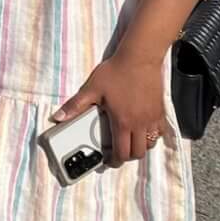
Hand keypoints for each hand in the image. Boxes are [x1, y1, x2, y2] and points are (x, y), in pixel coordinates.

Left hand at [54, 51, 170, 165]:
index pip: (122, 152)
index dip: (115, 161)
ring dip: (140, 147)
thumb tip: (58, 116)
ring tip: (129, 142)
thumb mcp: (91, 89)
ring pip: (150, 143)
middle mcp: (140, 124)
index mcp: (123, 122)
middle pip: (138, 153)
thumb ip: (75, 105)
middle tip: (118, 153)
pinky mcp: (160, 111)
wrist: (139, 58)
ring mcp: (152, 118)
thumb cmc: (116, 73)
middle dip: (127, 157)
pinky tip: (143, 130)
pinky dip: (152, 136)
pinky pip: (160, 131)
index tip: (108, 161)